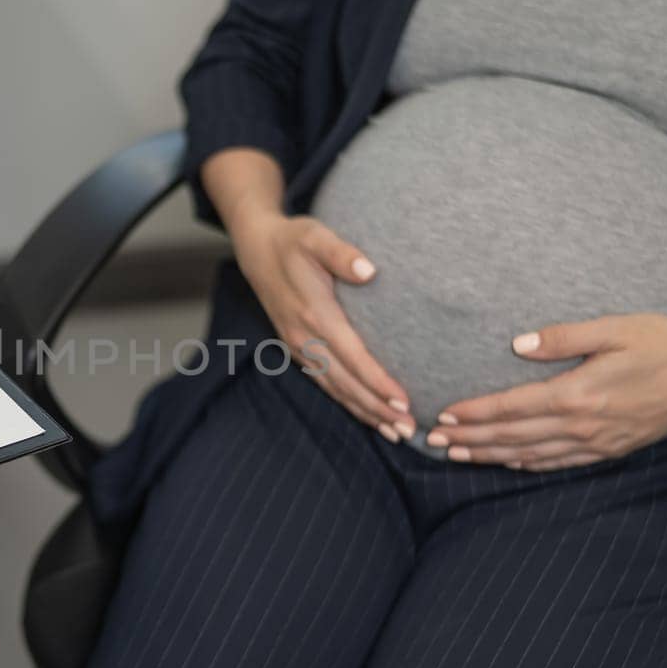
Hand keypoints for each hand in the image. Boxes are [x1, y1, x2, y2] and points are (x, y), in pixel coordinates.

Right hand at [228, 209, 415, 439]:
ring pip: (335, 388)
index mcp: (314, 313)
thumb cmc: (294, 240)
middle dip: (377, 408)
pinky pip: (325, 383)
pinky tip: (368, 414)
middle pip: (345, 382)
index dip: (378, 381)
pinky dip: (348, 402)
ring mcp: (298, 345)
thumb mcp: (316, 236)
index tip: (404, 400)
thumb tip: (369, 270)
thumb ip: (341, 253)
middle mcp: (304, 336)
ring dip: (364, 412)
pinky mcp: (297, 348)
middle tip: (409, 428)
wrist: (257, 248)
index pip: (352, 356)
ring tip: (395, 431)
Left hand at [427, 314, 666, 469]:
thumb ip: (563, 337)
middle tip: (433, 441)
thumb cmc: (663, 345)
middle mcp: (581, 425)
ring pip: (530, 454)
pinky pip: (558, 463)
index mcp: (577, 394)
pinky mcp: (608, 450)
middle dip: (469, 439)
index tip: (443, 415)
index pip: (511, 408)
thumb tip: (517, 344)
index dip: (474, 413)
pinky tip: (508, 461)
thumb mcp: (614, 329)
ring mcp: (595, 443)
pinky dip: (527, 464)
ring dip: (490, 456)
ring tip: (457, 455)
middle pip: (512, 437)